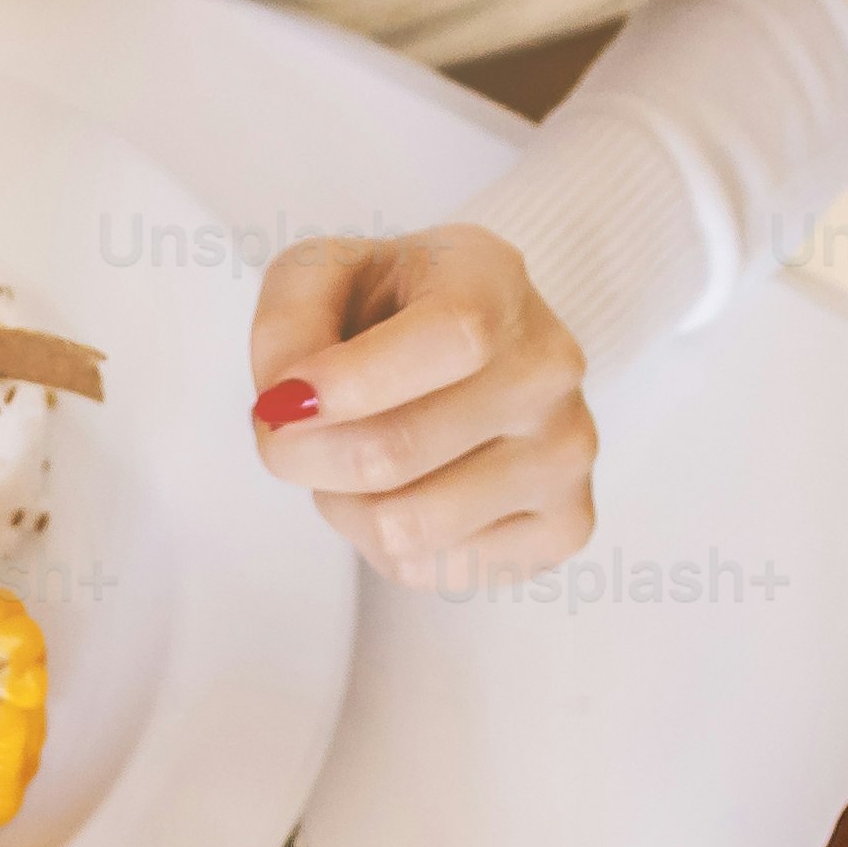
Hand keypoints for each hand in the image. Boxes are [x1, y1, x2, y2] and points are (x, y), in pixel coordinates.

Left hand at [248, 227, 597, 588]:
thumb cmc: (390, 311)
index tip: (281, 403)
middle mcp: (548, 367)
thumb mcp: (322, 275)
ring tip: (353, 462)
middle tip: (288, 438)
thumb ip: (288, 322)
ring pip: (405, 529)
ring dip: (344, 507)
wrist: (476, 342)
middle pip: (393, 454)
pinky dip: (383, 546)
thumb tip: (289, 405)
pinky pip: (431, 570)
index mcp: (495, 281)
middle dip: (304, 457)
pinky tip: (402, 494)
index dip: (350, 385)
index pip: (450, 340)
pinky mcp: (565, 524)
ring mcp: (565, 452)